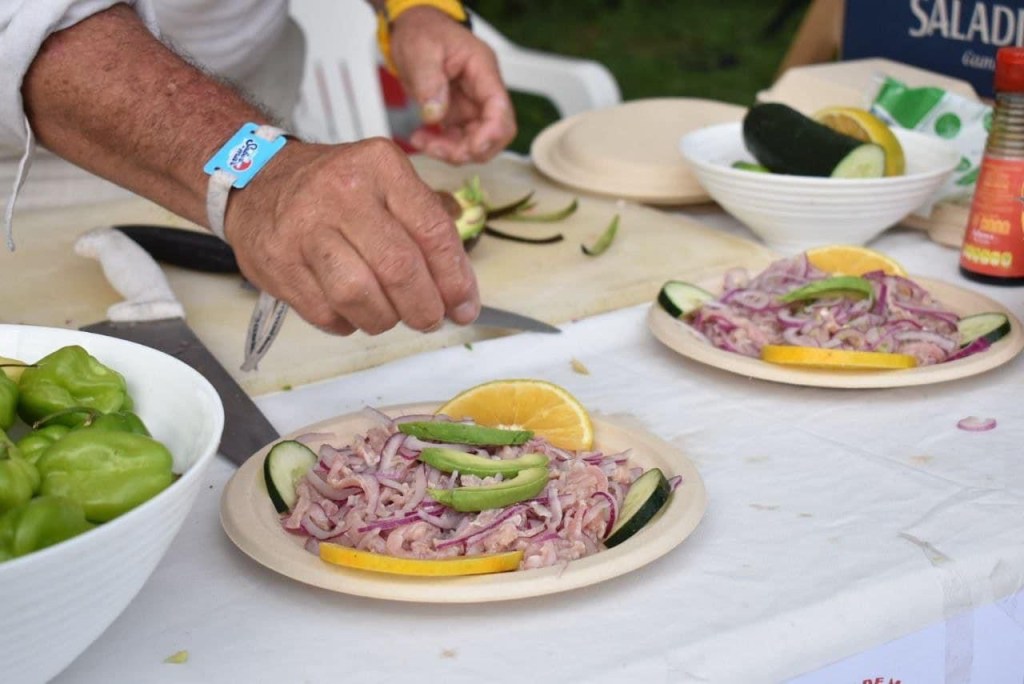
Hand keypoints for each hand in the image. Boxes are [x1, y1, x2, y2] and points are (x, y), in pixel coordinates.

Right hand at [222, 138, 479, 335]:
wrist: (258, 180)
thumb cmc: (336, 191)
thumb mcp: (387, 185)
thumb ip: (427, 231)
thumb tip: (460, 297)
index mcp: (381, 167)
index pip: (432, 232)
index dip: (455, 279)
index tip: (465, 306)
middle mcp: (341, 191)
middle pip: (398, 268)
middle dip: (423, 307)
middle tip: (429, 319)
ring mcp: (304, 227)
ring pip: (359, 296)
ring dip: (385, 319)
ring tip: (388, 314)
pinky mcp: (278, 262)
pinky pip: (326, 312)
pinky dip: (348, 322)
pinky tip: (351, 309)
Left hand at [388, 7, 515, 163]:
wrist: (414, 30)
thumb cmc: (422, 33)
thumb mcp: (420, 51)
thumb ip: (429, 83)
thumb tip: (435, 116)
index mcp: (482, 70)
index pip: (500, 108)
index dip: (491, 134)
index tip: (470, 149)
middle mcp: (483, 91)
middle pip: (496, 133)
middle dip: (470, 149)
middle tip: (437, 149)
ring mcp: (473, 106)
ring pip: (478, 143)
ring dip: (453, 152)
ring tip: (422, 141)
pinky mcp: (459, 116)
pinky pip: (460, 142)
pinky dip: (442, 148)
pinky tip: (422, 139)